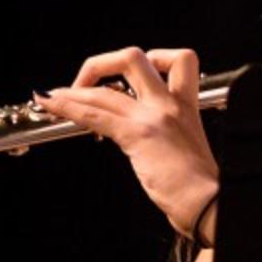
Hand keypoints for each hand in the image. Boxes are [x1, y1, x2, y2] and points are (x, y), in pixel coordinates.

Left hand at [34, 47, 219, 239]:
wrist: (208, 203)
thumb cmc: (200, 186)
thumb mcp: (188, 146)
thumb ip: (168, 132)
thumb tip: (146, 138)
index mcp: (186, 105)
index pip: (177, 60)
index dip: (152, 58)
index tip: (130, 77)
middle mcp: (169, 104)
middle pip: (133, 58)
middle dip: (102, 63)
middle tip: (87, 81)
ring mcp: (153, 117)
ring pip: (105, 88)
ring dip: (73, 90)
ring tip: (54, 96)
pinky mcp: (137, 136)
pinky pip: (94, 114)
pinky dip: (68, 106)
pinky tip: (53, 106)